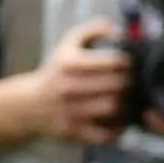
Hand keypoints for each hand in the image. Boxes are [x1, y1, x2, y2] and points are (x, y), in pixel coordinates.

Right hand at [20, 21, 131, 145]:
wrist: (29, 104)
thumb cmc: (57, 72)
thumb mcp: (68, 46)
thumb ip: (91, 31)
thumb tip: (117, 29)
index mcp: (70, 64)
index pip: (114, 62)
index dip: (129, 63)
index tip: (131, 65)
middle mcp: (69, 88)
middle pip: (118, 86)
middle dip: (131, 84)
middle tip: (134, 83)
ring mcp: (72, 112)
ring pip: (115, 108)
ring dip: (127, 105)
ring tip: (128, 100)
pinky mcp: (75, 132)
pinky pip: (107, 134)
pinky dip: (119, 129)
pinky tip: (120, 120)